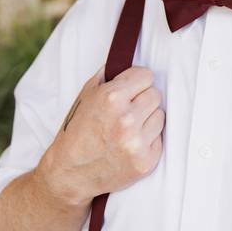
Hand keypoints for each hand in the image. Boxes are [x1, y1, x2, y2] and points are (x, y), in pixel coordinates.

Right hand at [38, 65, 164, 205]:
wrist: (70, 172)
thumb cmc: (77, 130)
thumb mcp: (86, 95)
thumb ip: (108, 75)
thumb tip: (125, 58)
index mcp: (112, 98)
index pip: (146, 76)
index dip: (137, 82)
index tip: (130, 89)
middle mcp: (126, 119)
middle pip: (155, 95)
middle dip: (142, 100)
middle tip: (127, 110)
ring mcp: (136, 142)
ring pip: (160, 116)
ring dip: (147, 120)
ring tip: (128, 128)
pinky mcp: (145, 162)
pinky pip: (159, 139)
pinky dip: (148, 140)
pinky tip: (130, 144)